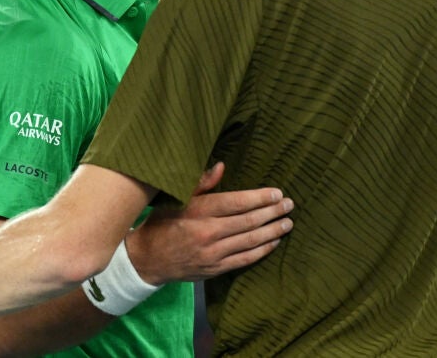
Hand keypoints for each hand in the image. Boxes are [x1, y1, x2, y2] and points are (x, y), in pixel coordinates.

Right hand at [125, 162, 292, 283]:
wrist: (146, 259)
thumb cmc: (162, 223)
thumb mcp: (176, 199)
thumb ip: (201, 184)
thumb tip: (222, 166)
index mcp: (198, 211)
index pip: (236, 202)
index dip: (260, 197)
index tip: (277, 192)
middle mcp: (207, 232)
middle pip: (248, 221)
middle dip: (272, 212)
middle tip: (289, 205)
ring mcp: (212, 253)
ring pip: (250, 241)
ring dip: (272, 231)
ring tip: (287, 223)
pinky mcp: (215, 269)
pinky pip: (245, 259)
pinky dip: (262, 250)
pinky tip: (274, 242)